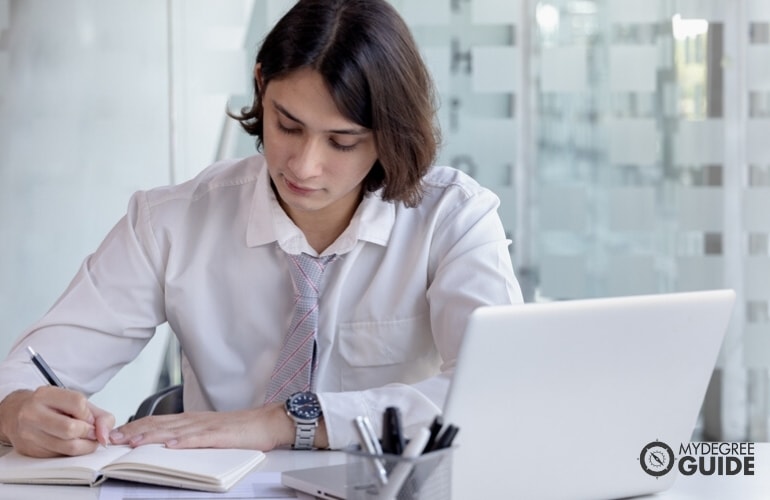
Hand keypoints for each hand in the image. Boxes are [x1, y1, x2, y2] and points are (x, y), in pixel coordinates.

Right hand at [0, 387, 114, 456]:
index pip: (78, 403)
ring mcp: (28, 433)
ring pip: (66, 447)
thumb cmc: (52, 408)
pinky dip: (71, 453)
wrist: (18, 414)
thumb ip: (101, 417)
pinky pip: (59, 456)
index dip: (90, 415)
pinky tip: (69, 444)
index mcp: (46, 395)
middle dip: (89, 433)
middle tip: (91, 433)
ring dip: (84, 446)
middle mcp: (33, 413)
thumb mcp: (77, 403)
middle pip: (71, 429)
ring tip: (84, 439)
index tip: (91, 419)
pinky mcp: (29, 450)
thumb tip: (105, 437)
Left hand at [109, 402, 326, 449]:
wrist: (268, 422)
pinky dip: (184, 441)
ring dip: (151, 436)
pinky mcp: (221, 435)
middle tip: (113, 439)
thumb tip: (164, 445)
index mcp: (191, 419)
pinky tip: (170, 445)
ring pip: (174, 430)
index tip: (115, 435)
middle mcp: (195, 420)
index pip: (157, 422)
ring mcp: (208, 426)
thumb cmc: (241, 429)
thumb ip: (188, 436)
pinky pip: (199, 438)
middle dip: (134, 431)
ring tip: (133, 443)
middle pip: (159, 424)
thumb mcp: (209, 431)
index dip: (135, 427)